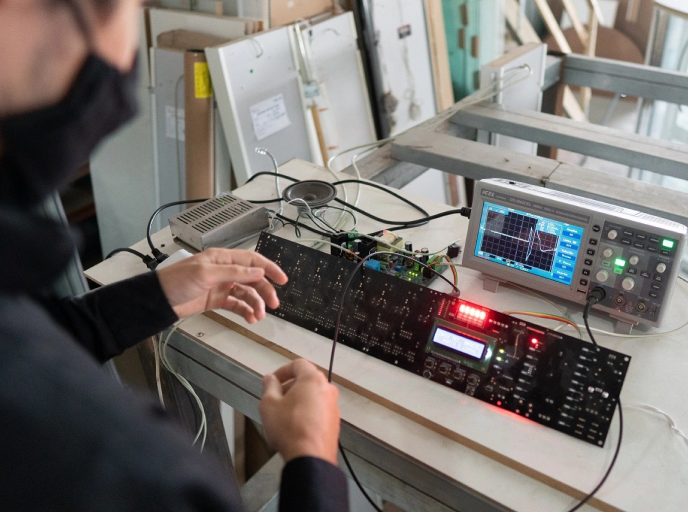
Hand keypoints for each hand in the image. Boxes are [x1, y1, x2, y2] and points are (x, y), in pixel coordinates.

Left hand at [156, 248, 287, 320]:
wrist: (158, 300)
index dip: (269, 268)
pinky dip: (245, 311)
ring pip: (246, 293)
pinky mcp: (216, 300)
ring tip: (259, 316)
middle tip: (273, 304)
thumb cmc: (177, 281)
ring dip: (255, 304)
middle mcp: (224, 271)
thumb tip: (258, 271)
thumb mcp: (206, 274)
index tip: (282, 279)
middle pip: (252, 278)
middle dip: (264, 291)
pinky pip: (236, 304)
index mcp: (222, 259)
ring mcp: (221, 286)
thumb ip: (234, 272)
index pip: (252, 260)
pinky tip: (250, 318)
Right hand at [259, 359, 340, 465]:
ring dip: (298, 400)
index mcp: (313, 380)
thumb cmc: (289, 428)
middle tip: (275, 398)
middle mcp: (328, 390)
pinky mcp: (334, 422)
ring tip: (284, 414)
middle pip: (307, 380)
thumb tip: (270, 379)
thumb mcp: (269, 405)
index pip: (298, 364)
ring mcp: (333, 406)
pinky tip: (295, 425)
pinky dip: (307, 412)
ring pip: (314, 396)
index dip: (283, 370)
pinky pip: (319, 410)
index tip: (273, 381)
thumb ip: (269, 387)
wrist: (310, 458)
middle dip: (289, 386)